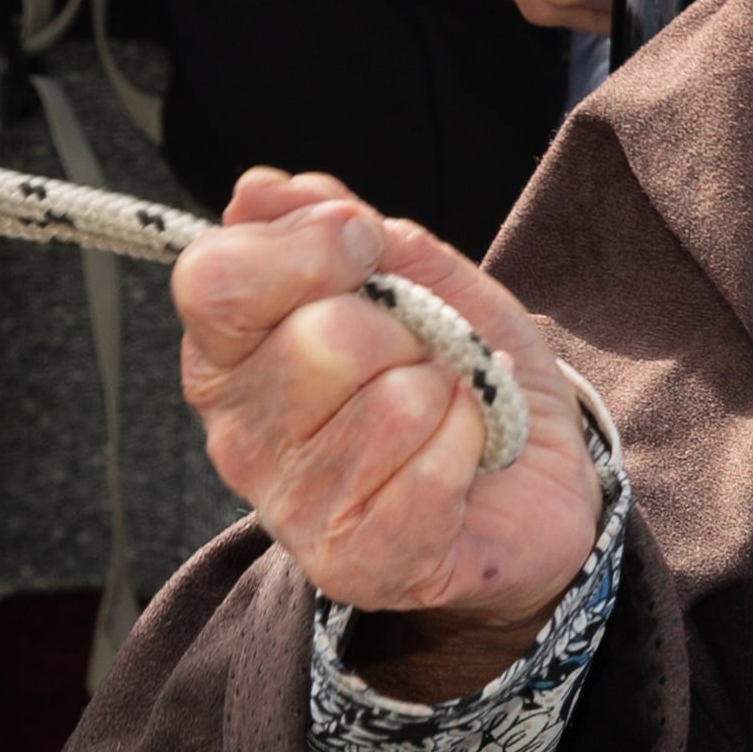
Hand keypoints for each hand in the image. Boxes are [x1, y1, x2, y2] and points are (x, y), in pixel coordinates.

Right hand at [175, 169, 600, 690]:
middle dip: (408, 330)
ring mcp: (293, 508)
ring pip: (393, 402)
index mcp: (233, 355)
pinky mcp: (357, 562)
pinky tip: (462, 463)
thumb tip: (264, 189)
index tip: (365, 244)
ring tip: (445, 413)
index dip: (306, 246)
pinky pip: (432, 467)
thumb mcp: (422, 278)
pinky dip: (470, 444)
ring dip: (448, 392)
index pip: (215, 281)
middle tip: (424, 356)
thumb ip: (344, 230)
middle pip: (324, 337)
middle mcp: (240, 434)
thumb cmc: (464, 373)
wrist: (537, 482)